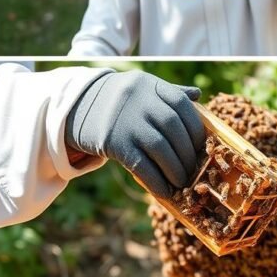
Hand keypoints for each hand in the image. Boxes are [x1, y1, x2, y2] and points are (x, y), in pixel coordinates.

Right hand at [65, 71, 205, 198]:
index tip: (202, 144)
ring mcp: (126, 122)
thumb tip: (198, 94)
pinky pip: (140, 165)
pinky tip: (165, 191)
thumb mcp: (142, 87)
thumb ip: (170, 92)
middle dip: (188, 152)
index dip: (196, 128)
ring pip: (160, 148)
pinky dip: (156, 180)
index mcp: (151, 85)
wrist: (75, 104)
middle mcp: (140, 101)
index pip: (182, 105)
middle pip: (174, 129)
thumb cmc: (118, 98)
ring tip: (183, 181)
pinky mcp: (113, 142)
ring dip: (176, 169)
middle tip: (195, 168)